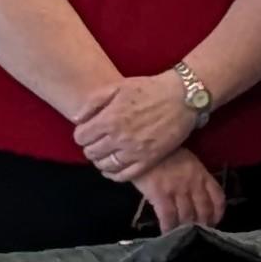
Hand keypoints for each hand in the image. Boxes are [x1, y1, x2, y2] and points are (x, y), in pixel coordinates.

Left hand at [73, 74, 200, 181]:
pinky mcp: (149, 160)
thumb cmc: (150, 88)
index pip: (81, 137)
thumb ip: (94, 101)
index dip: (82, 134)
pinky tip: (114, 168)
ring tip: (106, 154)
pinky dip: (114, 174)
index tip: (89, 132)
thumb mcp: (119, 86)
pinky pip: (124, 175)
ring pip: (105, 165)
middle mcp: (119, 138)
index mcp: (109, 119)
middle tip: (98, 142)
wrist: (183, 97)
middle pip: (91, 152)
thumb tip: (77, 119)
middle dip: (90, 147)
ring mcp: (134, 151)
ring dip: (101, 161)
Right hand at [130, 149, 224, 232]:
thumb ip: (194, 177)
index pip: (217, 196)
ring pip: (187, 216)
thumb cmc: (164, 153)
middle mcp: (193, 183)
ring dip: (186, 229)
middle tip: (199, 234)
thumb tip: (196, 196)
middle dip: (203, 224)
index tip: (215, 221)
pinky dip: (168, 228)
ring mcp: (177, 189)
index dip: (218, 212)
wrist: (144, 146)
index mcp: (202, 174)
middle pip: (203, 210)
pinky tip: (167, 233)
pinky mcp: (160, 195)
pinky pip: (168, 216)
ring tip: (183, 236)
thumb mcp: (187, 161)